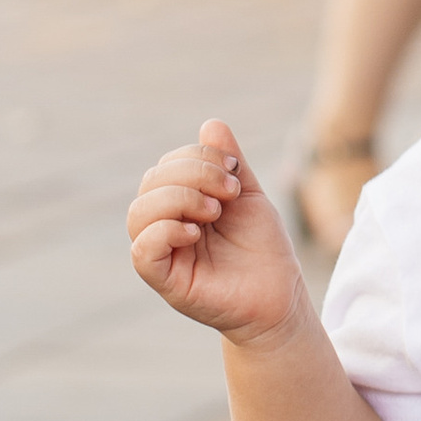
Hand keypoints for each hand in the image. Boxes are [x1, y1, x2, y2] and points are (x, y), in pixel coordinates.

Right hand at [128, 120, 307, 346]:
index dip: (197, 157)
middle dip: (193, 175)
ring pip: (139, 212)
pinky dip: (165, 231)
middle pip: (151, 182)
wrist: (280, 296)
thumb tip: (211, 124)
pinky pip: (142, 249)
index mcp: (179, 203)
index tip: (234, 171)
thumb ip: (228, 163)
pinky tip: (195, 232)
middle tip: (229, 192)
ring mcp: (161, 253)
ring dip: (179, 199)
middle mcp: (163, 225)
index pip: (167, 165)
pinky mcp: (164, 280)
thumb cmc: (262, 248)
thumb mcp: (247, 196)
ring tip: (214, 211)